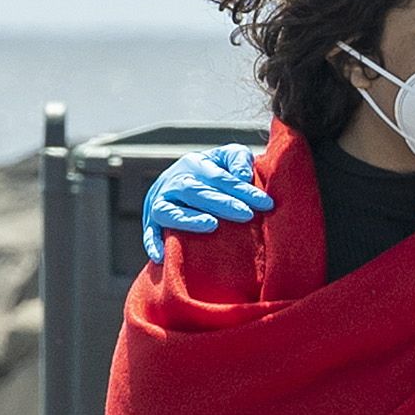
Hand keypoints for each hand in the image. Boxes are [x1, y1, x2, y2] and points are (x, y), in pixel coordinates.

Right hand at [140, 145, 272, 262]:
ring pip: (169, 211)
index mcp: (194, 164)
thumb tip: (243, 176)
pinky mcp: (151, 221)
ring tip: (211, 225)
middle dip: (221, 203)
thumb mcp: (226, 158)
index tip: (266, 203)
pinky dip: (153, 243)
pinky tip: (162, 257)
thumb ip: (238, 160)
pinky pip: (149, 232)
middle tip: (246, 214)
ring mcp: (160, 202)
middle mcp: (174, 182)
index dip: (243, 190)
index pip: (220, 178)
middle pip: (195, 192)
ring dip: (189, 219)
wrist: (180, 180)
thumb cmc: (212, 172)